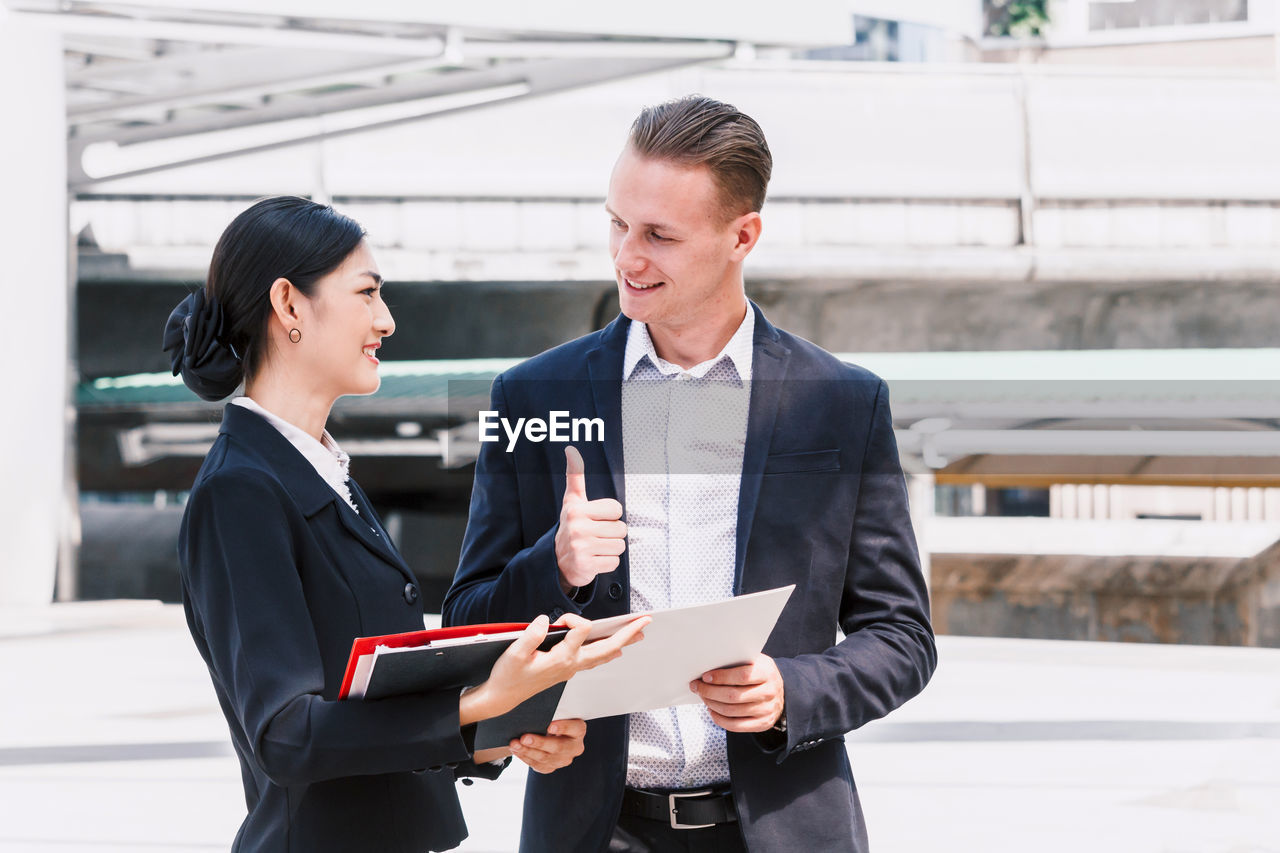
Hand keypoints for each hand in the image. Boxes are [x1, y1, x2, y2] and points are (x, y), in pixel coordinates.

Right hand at [460, 612, 649, 724]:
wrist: (503, 698)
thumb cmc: (507, 676)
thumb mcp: (514, 653)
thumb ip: (532, 635)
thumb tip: (547, 619)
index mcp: (561, 659)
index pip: (580, 630)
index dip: (573, 618)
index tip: (560, 618)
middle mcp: (571, 665)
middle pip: (606, 648)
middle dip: (627, 633)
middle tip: (645, 621)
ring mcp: (570, 669)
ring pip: (603, 655)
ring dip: (622, 642)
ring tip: (638, 633)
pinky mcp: (567, 670)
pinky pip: (594, 660)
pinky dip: (608, 650)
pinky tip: (615, 648)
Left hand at [509, 719, 586, 773]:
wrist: (553, 733)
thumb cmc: (554, 718)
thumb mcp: (557, 713)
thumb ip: (551, 712)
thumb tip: (535, 710)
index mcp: (579, 730)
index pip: (575, 728)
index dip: (563, 727)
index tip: (550, 725)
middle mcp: (574, 747)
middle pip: (558, 747)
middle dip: (539, 743)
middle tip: (524, 738)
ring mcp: (563, 760)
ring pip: (545, 758)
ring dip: (527, 751)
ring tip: (514, 744)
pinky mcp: (551, 767)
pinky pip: (537, 765)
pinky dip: (525, 757)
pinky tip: (516, 750)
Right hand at [555, 446, 626, 590]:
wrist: (555, 561)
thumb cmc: (571, 525)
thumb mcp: (572, 500)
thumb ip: (575, 476)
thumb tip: (571, 449)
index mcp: (577, 509)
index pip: (617, 509)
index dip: (610, 516)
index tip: (596, 520)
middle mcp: (577, 527)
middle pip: (621, 529)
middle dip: (612, 534)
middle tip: (595, 536)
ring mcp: (580, 548)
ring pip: (619, 546)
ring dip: (610, 549)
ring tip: (595, 548)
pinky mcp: (585, 566)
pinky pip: (614, 562)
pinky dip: (606, 563)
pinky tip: (593, 560)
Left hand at [689, 654, 785, 733]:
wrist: (781, 692)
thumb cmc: (760, 674)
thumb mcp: (755, 662)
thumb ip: (738, 661)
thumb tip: (710, 663)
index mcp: (767, 673)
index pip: (741, 676)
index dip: (721, 677)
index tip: (705, 677)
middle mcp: (769, 692)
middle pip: (733, 696)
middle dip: (710, 692)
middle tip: (697, 687)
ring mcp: (766, 710)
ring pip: (731, 711)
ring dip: (712, 704)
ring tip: (703, 697)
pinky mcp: (762, 723)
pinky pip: (735, 726)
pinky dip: (719, 719)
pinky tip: (712, 710)